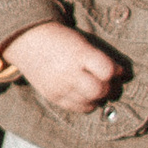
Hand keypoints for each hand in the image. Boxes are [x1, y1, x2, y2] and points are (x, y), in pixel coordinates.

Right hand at [0, 19, 125, 114]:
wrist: (28, 40)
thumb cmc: (60, 38)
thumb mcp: (81, 42)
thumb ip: (99, 58)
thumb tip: (120, 75)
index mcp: (79, 54)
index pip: (107, 71)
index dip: (117, 71)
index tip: (120, 70)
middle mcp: (69, 73)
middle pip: (99, 90)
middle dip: (110, 88)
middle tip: (111, 83)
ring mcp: (60, 87)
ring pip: (90, 102)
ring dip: (99, 97)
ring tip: (98, 88)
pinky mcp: (53, 97)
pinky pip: (77, 108)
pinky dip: (86, 103)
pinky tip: (86, 94)